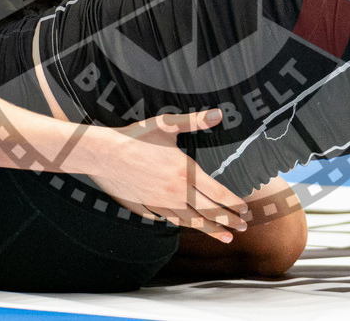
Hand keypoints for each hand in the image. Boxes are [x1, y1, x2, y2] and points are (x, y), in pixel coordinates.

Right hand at [91, 109, 248, 241]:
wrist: (104, 154)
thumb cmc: (135, 136)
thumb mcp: (166, 124)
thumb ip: (194, 121)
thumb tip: (219, 114)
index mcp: (185, 173)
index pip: (218, 194)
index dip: (234, 204)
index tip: (245, 210)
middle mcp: (175, 193)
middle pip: (208, 212)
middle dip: (228, 221)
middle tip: (243, 227)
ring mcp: (160, 203)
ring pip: (190, 221)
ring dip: (210, 229)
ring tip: (224, 236)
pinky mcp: (145, 207)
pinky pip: (167, 220)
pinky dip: (181, 225)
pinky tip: (187, 226)